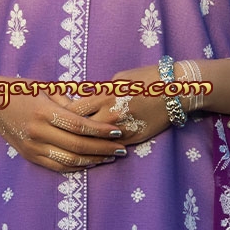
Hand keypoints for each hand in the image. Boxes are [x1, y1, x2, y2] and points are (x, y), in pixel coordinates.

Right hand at [0, 68, 127, 171]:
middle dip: (103, 148)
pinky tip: (91, 162)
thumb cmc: (22, 90)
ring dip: (94, 160)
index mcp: (44, 112)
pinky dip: (77, 167)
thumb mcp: (46, 88)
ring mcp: (32, 146)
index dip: (101, 130)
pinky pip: (58, 166)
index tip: (119, 131)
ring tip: (111, 156)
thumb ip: (70, 100)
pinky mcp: (30, 156)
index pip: (79, 126)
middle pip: (77, 146)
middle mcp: (38, 131)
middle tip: (122, 148)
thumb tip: (98, 108)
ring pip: (69, 160)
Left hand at [64, 58, 229, 140]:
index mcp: (105, 95)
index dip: (61, 115)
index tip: (53, 118)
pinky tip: (93, 151)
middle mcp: (111, 113)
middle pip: (80, 129)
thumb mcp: (119, 78)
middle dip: (67, 133)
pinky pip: (112, 147)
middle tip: (55, 136)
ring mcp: (123, 128)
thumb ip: (99, 91)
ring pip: (95, 142)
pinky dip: (101, 149)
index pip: (73, 110)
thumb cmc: (147, 78)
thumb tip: (82, 99)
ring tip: (70, 147)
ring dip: (83, 145)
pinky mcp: (134, 138)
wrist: (176, 89)